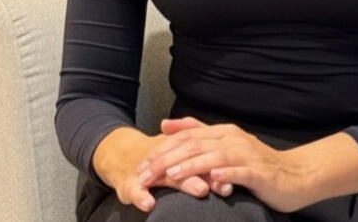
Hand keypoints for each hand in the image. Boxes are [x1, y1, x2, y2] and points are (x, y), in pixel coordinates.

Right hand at [91, 126, 227, 212]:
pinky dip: (141, 196)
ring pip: (168, 176)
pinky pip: (135, 190)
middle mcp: (168, 161)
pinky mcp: (130, 184)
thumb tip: (229, 175)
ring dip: (185, 182)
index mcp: (181, 153)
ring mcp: (149, 172)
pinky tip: (149, 204)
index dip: (219, 168)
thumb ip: (202, 165)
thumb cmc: (159, 162)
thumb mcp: (179, 160)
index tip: (236, 179)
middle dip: (211, 175)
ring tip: (201, 190)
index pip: (203, 159)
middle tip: (225, 186)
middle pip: (192, 166)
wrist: (121, 157)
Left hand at [136, 117, 314, 212]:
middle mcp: (233, 139)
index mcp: (223, 132)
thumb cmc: (257, 164)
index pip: (186, 137)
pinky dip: (226, 173)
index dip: (162, 149)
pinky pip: (240, 171)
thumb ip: (197, 133)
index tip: (142, 164)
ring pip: (214, 156)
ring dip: (192, 165)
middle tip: (146, 174)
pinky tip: (214, 178)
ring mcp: (246, 154)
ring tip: (172, 175)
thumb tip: (165, 124)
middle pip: (195, 145)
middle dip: (167, 159)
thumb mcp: (225, 145)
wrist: (295, 175)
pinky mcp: (259, 172)